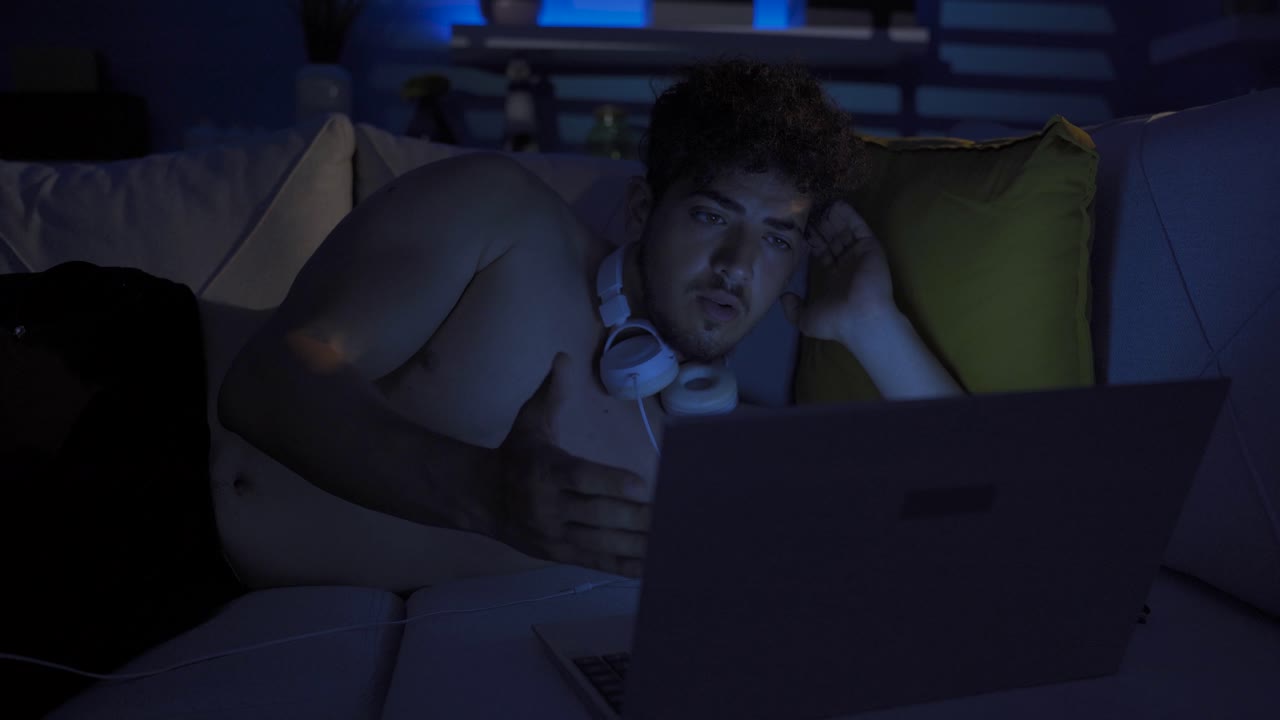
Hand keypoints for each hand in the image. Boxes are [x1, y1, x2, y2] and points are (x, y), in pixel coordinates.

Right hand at [487, 352, 651, 577]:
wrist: (482, 498)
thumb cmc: (516, 455)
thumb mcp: (529, 421)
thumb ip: (549, 393)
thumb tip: (563, 357)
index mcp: (546, 470)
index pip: (581, 478)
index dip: (610, 483)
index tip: (640, 485)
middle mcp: (550, 506)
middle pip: (597, 514)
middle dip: (634, 517)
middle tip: (671, 514)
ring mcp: (555, 534)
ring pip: (600, 542)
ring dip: (636, 543)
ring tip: (671, 539)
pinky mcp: (560, 554)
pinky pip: (596, 561)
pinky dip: (625, 566)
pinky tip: (652, 564)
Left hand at [781, 200, 896, 342]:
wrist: (861, 319)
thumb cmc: (835, 321)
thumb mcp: (806, 320)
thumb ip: (792, 309)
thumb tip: (784, 297)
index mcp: (834, 277)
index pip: (822, 252)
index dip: (811, 240)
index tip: (799, 228)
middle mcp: (847, 264)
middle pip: (833, 238)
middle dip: (820, 226)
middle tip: (807, 211)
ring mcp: (860, 254)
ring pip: (845, 230)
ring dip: (833, 218)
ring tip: (819, 204)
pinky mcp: (871, 247)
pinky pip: (860, 227)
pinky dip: (850, 215)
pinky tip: (837, 204)